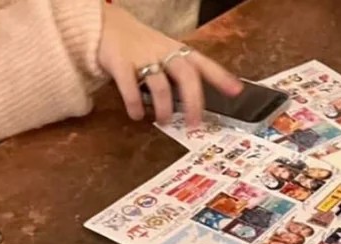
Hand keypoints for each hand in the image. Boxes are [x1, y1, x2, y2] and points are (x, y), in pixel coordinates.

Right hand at [98, 5, 240, 126]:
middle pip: (186, 76)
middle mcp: (163, 52)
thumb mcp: (164, 53)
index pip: (202, 64)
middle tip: (195, 124)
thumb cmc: (140, 46)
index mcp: (176, 51)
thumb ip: (178, 74)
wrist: (104, 24)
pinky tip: (137, 115)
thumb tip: (195, 105)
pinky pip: (130, 86)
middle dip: (193, 102)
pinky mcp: (120, 62)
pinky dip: (135, 104)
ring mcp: (142, 57)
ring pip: (160, 85)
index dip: (220, 77)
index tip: (236, 91)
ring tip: (164, 121)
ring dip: (165, 108)